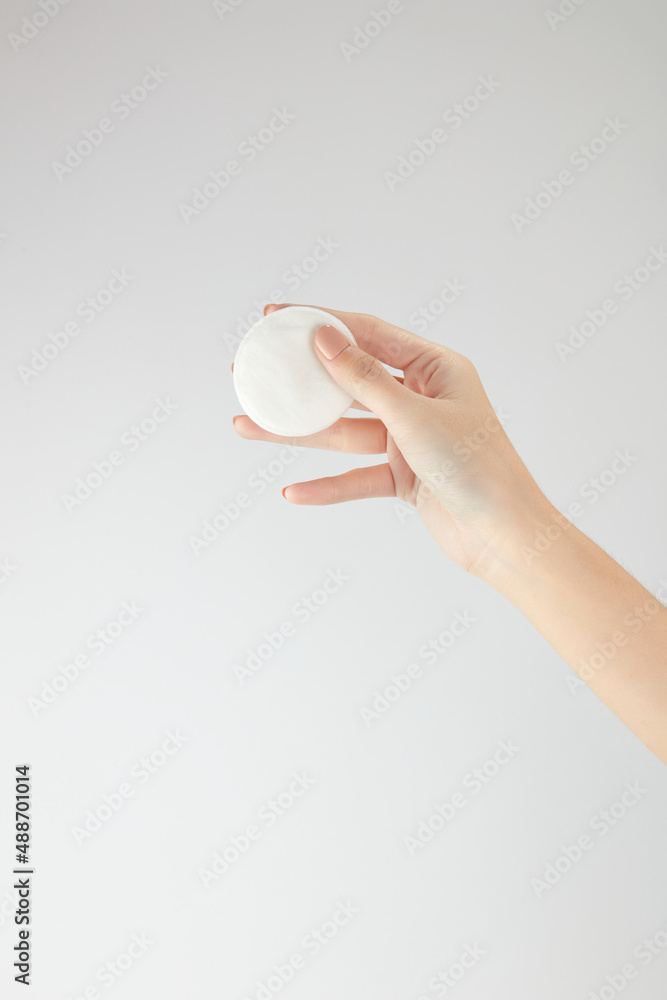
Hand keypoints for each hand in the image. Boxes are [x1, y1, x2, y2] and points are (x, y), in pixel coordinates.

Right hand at [233, 303, 549, 574]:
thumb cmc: (478, 468)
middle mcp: (421, 399)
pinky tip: (292, 491)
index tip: (275, 319)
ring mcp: (410, 438)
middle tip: (252, 372)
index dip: (319, 323)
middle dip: (299, 381)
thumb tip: (324, 337)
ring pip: (344, 432)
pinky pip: (357, 476)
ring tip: (248, 426)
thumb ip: (364, 379)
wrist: (505, 536)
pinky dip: (328, 486)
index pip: (368, 334)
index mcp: (435, 368)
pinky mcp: (404, 476)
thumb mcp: (414, 417)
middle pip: (348, 382)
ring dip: (299, 433)